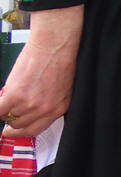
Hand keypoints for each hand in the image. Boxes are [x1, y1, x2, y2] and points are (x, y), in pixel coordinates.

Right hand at [0, 5, 83, 137]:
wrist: (54, 44)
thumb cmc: (59, 60)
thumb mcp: (60, 88)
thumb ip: (48, 103)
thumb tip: (32, 111)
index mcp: (58, 108)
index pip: (35, 129)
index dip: (21, 131)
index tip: (13, 131)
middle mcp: (44, 109)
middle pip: (20, 125)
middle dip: (12, 119)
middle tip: (8, 113)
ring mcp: (29, 104)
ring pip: (8, 116)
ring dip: (6, 108)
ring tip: (9, 98)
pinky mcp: (15, 95)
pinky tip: (1, 100)